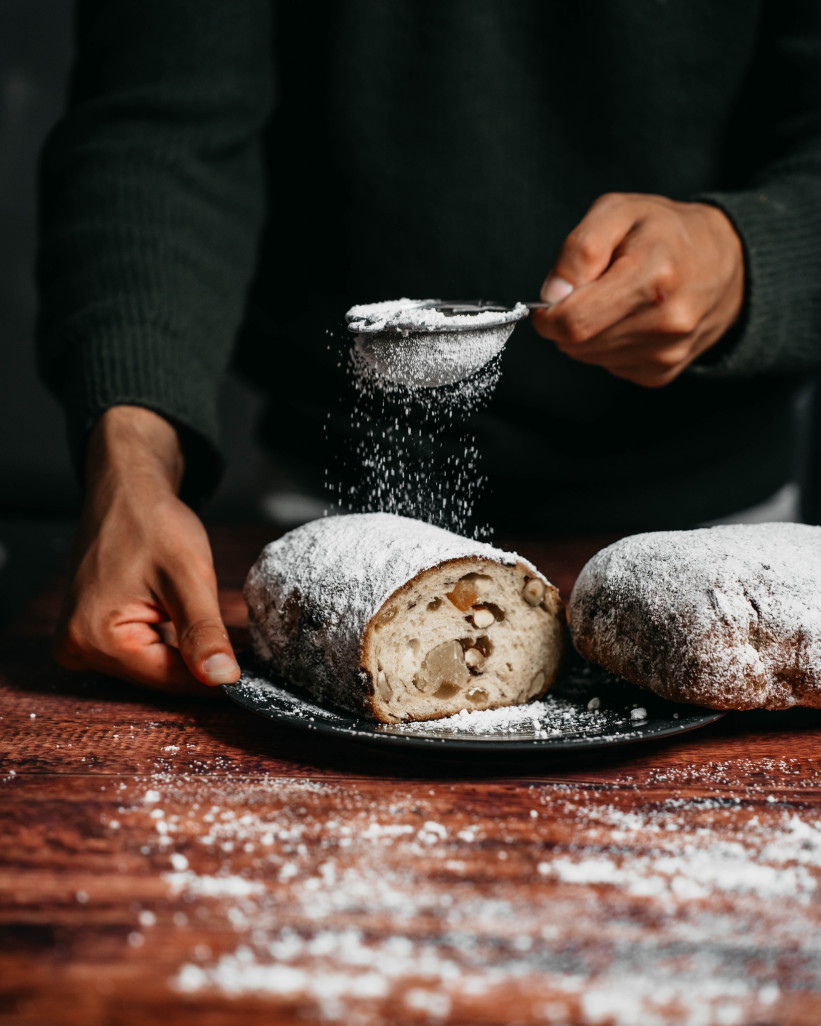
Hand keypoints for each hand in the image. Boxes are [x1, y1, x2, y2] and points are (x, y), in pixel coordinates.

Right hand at [54, 406, 239, 693]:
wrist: (127, 491)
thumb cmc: (152, 522)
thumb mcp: (189, 577)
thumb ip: (205, 632)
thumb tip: (223, 679)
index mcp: (94, 638)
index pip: (169, 679)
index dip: (215, 678)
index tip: (252, 676)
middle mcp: (77, 647)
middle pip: (158, 676)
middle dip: (200, 665)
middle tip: (243, 650)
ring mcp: (79, 642)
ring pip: (152, 666)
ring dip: (187, 654)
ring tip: (219, 633)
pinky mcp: (90, 633)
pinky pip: (141, 652)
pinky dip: (171, 644)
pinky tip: (190, 626)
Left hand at [531, 193, 744, 386]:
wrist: (727, 262)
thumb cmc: (666, 232)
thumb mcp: (619, 211)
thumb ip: (579, 248)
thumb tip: (552, 294)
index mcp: (652, 277)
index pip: (573, 321)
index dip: (548, 313)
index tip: (552, 298)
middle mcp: (665, 322)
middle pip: (576, 343)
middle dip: (568, 318)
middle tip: (591, 290)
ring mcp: (666, 352)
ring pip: (589, 357)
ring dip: (589, 332)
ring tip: (617, 300)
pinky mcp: (663, 372)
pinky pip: (609, 366)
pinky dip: (608, 346)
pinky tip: (631, 319)